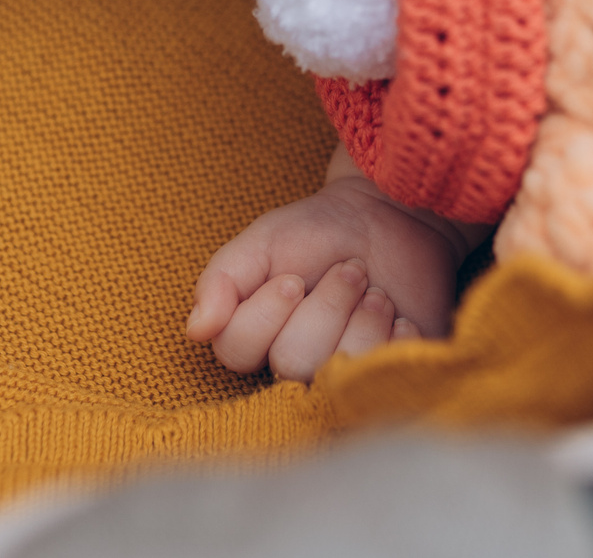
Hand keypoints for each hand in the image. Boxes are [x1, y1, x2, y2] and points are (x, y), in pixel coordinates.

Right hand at [185, 151, 480, 382]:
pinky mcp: (388, 373)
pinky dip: (395, 336)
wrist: (386, 218)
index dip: (265, 313)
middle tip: (348, 270)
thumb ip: (222, 280)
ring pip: (339, 366)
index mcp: (255, 335)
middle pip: (292, 361)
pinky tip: (397, 314)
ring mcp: (341, 372)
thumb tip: (196, 330)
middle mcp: (295, 363)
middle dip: (325, 305)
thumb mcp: (261, 242)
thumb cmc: (316, 232)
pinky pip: (386, 374)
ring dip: (362, 316)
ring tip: (374, 289)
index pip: (237, 351)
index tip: (291, 277)